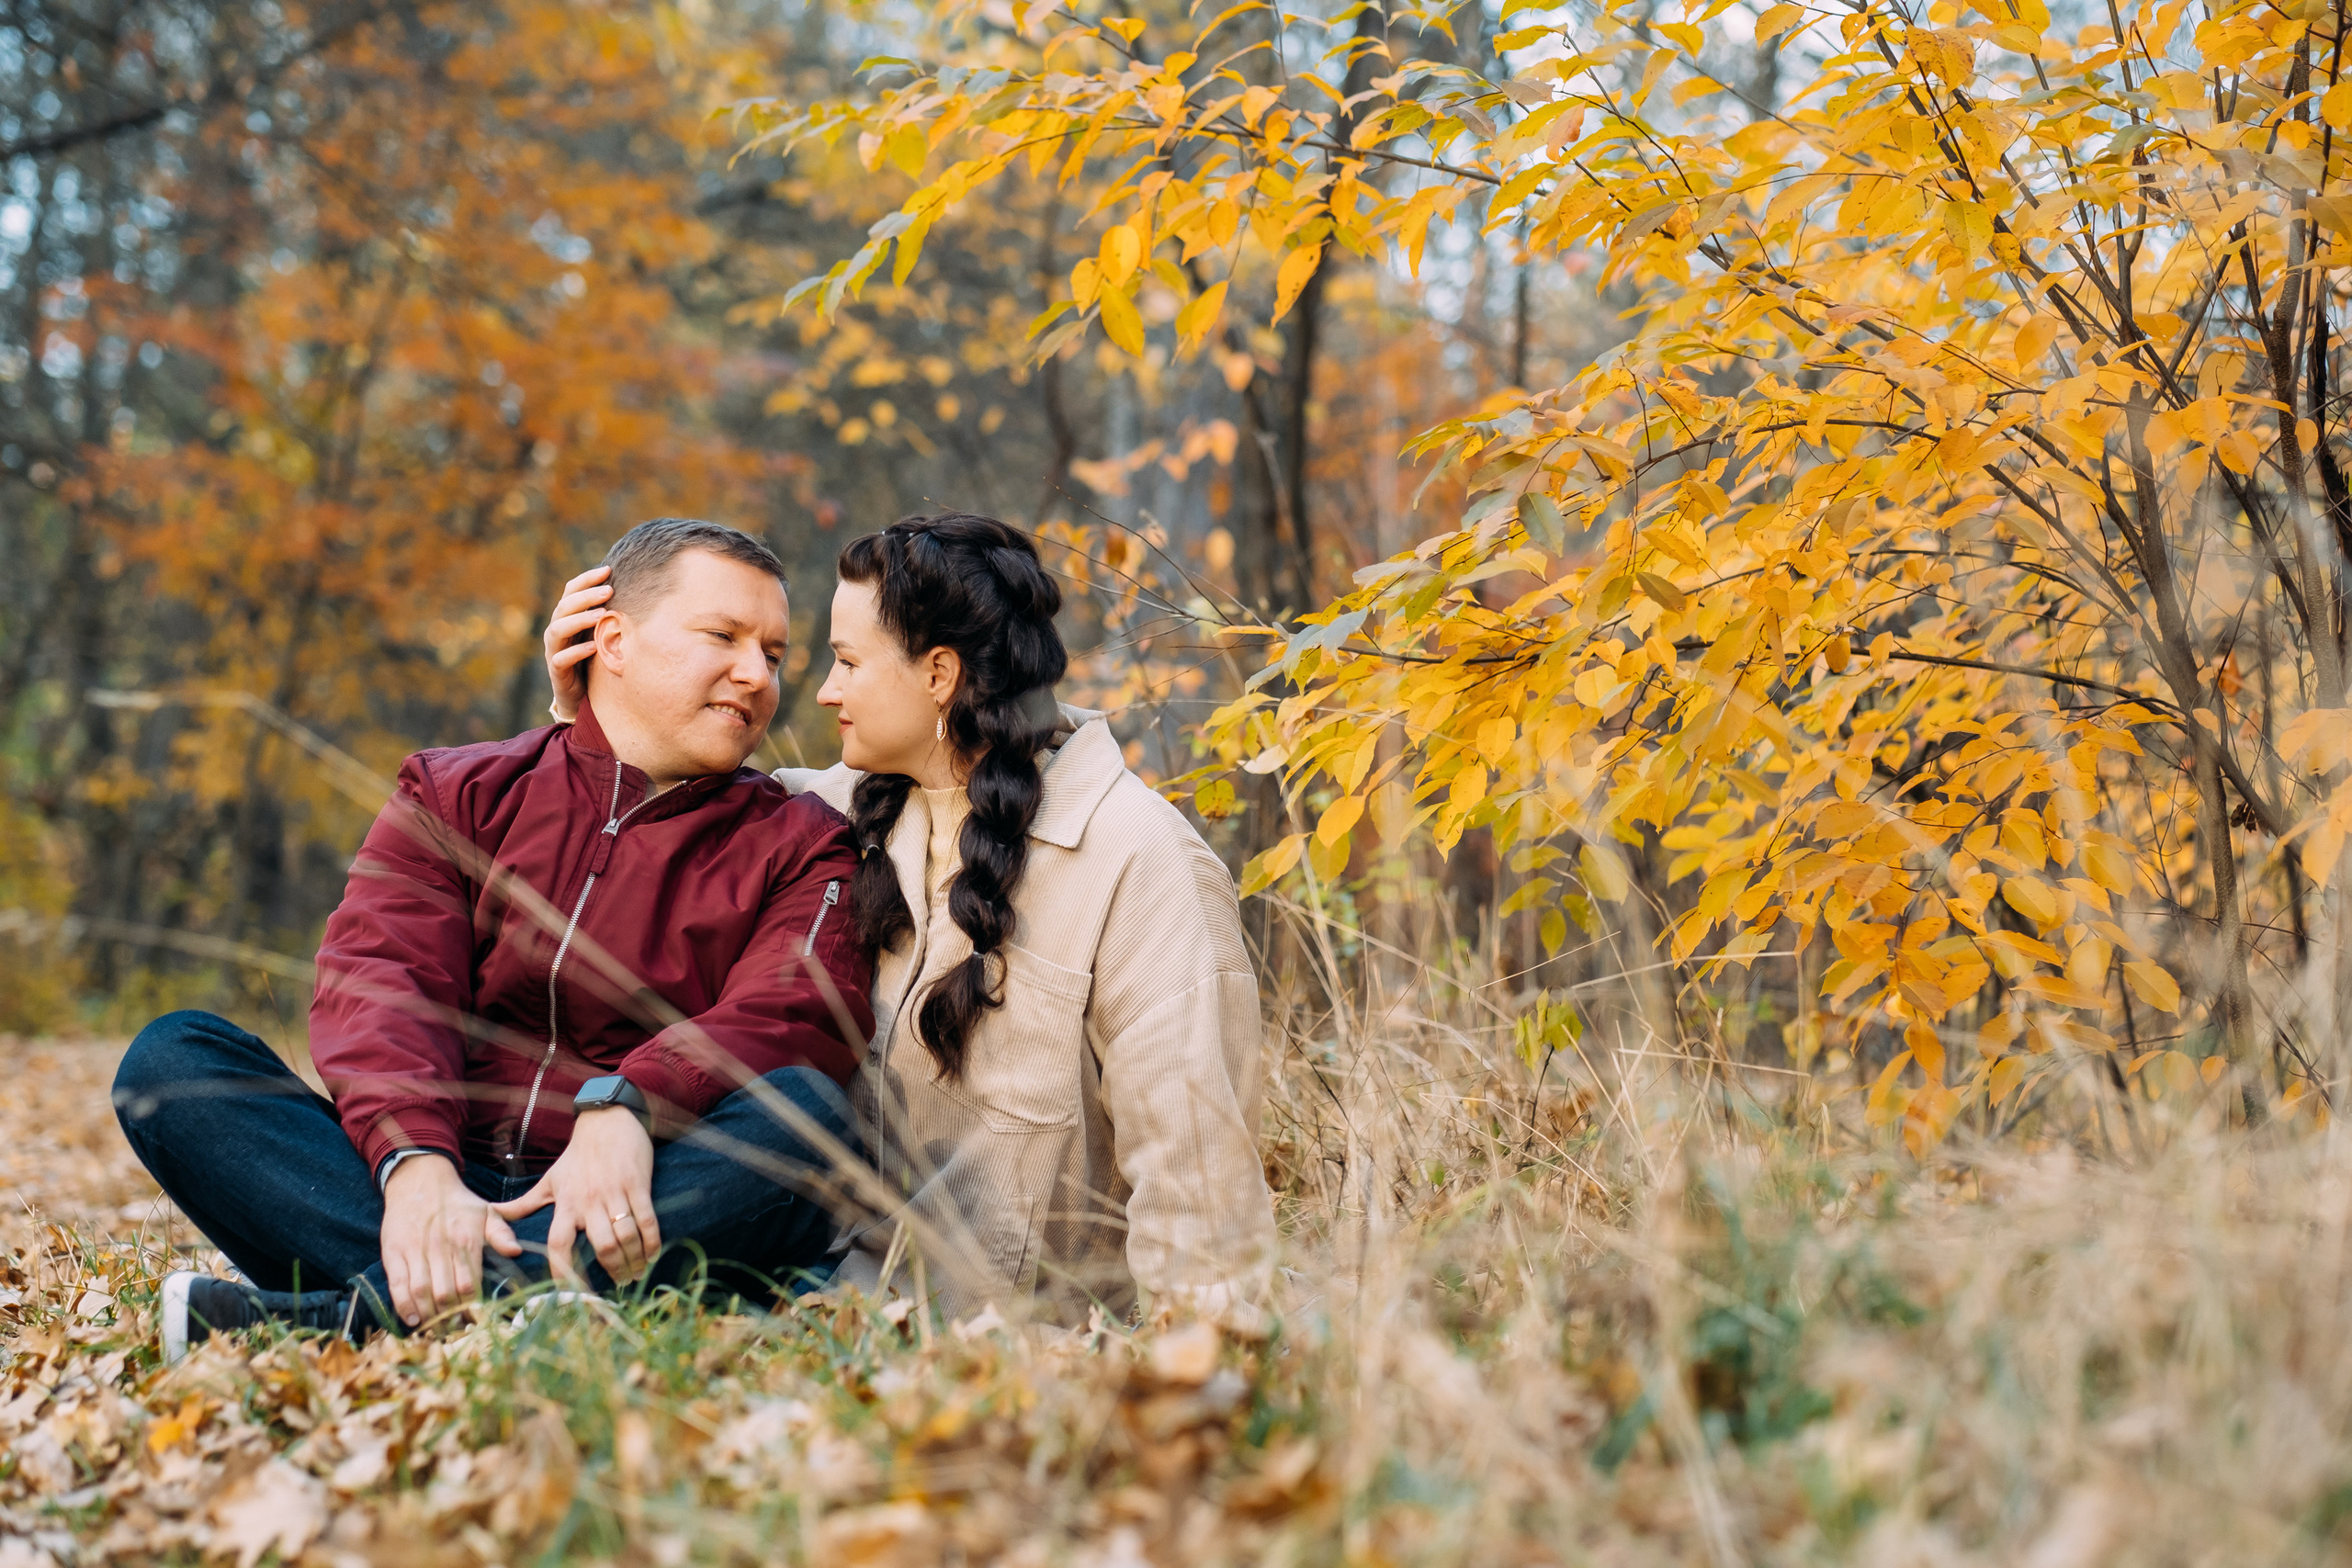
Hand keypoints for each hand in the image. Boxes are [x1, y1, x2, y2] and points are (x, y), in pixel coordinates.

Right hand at [380, 1154, 522, 1327]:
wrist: (419, 1179)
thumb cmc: (458, 1202)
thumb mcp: (486, 1212)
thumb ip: (502, 1233)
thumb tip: (517, 1251)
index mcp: (465, 1240)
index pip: (470, 1283)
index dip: (472, 1308)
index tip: (477, 1324)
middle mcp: (440, 1246)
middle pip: (445, 1293)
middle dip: (451, 1319)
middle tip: (457, 1335)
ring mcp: (414, 1250)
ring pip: (421, 1292)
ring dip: (429, 1317)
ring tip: (437, 1333)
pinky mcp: (394, 1252)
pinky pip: (397, 1284)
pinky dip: (403, 1305)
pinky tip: (413, 1320)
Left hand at [490, 1107, 660, 1286]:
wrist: (607, 1120)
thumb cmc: (577, 1154)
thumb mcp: (549, 1179)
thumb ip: (524, 1204)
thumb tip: (493, 1216)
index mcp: (566, 1203)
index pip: (559, 1244)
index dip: (563, 1270)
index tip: (571, 1291)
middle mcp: (590, 1201)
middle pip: (602, 1246)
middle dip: (613, 1271)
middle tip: (620, 1286)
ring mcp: (616, 1193)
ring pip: (626, 1236)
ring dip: (634, 1260)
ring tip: (637, 1274)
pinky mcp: (638, 1185)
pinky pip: (647, 1219)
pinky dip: (652, 1241)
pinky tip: (653, 1255)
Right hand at [542, 564, 612, 722]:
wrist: (580, 695)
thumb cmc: (593, 658)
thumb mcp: (600, 632)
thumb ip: (608, 614)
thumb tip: (636, 588)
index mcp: (566, 617)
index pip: (571, 591)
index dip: (586, 579)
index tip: (608, 570)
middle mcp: (557, 630)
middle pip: (564, 607)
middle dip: (586, 596)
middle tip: (609, 590)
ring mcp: (554, 651)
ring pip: (557, 630)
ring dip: (579, 620)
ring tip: (601, 615)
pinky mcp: (557, 671)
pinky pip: (561, 659)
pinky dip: (576, 652)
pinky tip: (593, 647)